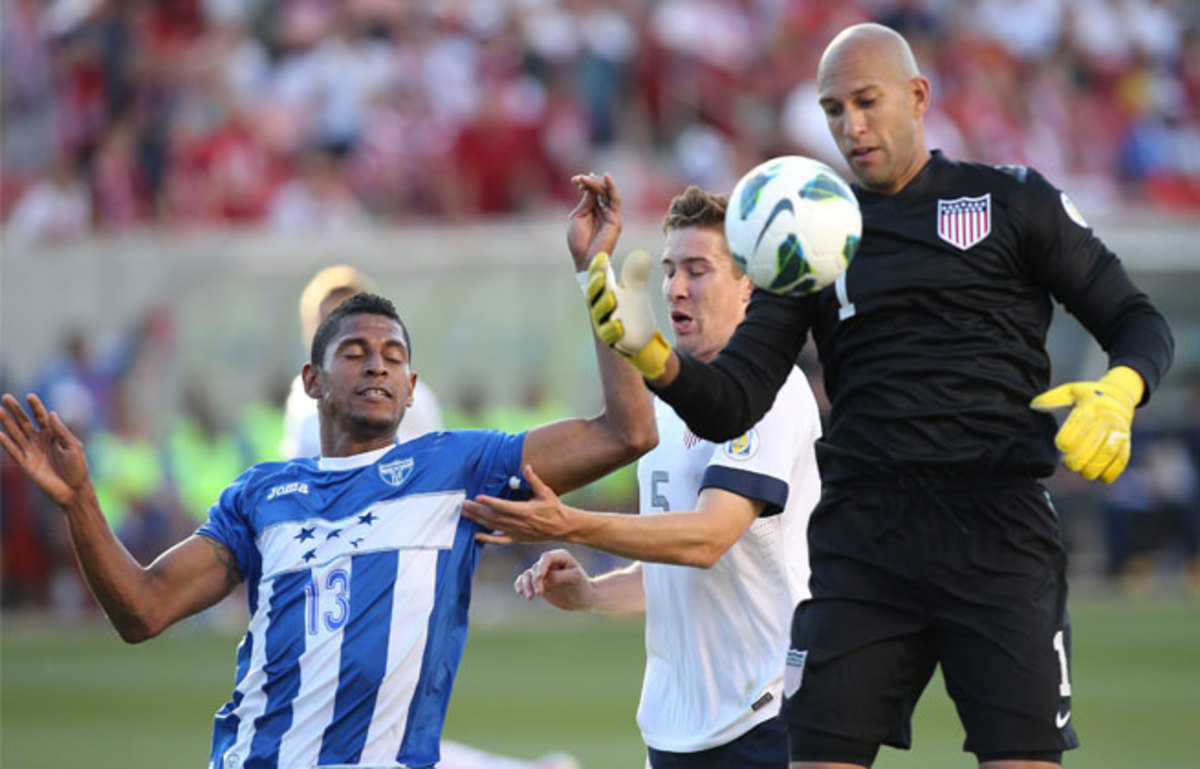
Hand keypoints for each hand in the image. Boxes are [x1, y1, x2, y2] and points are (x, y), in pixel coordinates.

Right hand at [0, 393, 91, 506]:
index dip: (36, 406)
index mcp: (54, 435)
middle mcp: (40, 441)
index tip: (30, 396)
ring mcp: (31, 451)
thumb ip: (61, 431)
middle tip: (6, 397)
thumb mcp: (73, 446)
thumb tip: (51, 413)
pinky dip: (6, 443)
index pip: (42, 417)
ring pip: (16, 434)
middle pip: (25, 422)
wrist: (73, 490)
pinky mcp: (25, 464)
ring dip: (7, 422)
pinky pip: (13, 451)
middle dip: (16, 410)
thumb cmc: (77, 467)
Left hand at [462, 465, 576, 544]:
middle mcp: (518, 523)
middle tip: (464, 504)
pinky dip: (487, 539)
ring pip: (493, 527)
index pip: (504, 506)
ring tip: (465, 514)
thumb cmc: (554, 508)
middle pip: (494, 517)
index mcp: (525, 511)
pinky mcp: (517, 538)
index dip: (490, 502)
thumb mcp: (546, 492)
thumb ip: (534, 480)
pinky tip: (476, 536)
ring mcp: (516, 532)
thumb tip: (527, 467)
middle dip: (477, 510)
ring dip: (478, 520)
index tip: (478, 497)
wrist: (562, 527)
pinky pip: (499, 541)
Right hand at [513, 548, 595, 610]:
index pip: (546, 558)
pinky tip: (520, 592)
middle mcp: (550, 563)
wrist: (583, 599)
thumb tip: (544, 579)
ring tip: (530, 598)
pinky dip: (520, 585)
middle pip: (536, 568)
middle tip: (540, 594)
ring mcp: (543, 573)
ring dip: (526, 585)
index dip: (541, 566)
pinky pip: (524, 581)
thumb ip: (559, 576)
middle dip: (535, 581)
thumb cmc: (583, 586)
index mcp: (560, 556)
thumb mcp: (575, 579)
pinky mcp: (538, 583)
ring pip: (528, 575)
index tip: (540, 578)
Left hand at [566, 173, 621, 270]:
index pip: (592, 191)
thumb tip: (590, 186)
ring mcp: (610, 215)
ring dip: (596, 183)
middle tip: (577, 180)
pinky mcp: (615, 219)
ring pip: (607, 192)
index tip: (575, 180)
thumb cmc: (579, 241)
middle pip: (600, 189)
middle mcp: (603, 211)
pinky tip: (607, 177)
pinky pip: (615, 200)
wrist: (585, 259)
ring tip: (585, 178)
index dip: (585, 183)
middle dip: (589, 182)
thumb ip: (587, 202)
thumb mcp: (578, 217)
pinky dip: (612, 187)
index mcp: (593, 211)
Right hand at [587, 250, 671, 379]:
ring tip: (612, 297)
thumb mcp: (637, 290)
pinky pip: (609, 335)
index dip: (597, 268)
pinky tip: (620, 326)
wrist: (644, 337)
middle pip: (593, 295)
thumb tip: (640, 253)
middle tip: (603, 275)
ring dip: (604, 305)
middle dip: (597, 285)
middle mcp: (599, 307)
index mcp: (603, 292)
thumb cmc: (635, 309)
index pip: (596, 278)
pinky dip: (613, 330)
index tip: (602, 256)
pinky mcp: (610, 340)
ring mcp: (603, 324)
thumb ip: (636, 274)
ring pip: (599, 315)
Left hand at [1030, 366, 1143, 482]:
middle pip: (1095, 440)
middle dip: (1081, 456)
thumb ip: (1052, 399)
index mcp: (1091, 405)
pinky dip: (1114, 470)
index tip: (1061, 446)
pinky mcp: (1126, 441)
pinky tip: (1101, 478)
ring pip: (1109, 451)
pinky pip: (1123, 457)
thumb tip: (1033, 406)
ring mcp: (1119, 430)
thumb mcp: (1070, 390)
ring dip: (1096, 465)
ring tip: (1083, 473)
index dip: (1071, 435)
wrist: (1120, 396)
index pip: (1081, 421)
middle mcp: (1107, 418)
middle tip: (1067, 465)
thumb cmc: (1088, 395)